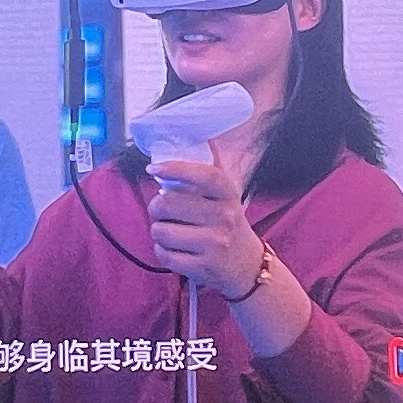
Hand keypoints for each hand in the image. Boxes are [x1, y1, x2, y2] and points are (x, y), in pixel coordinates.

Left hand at [143, 151, 267, 299]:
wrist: (248, 268)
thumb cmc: (229, 225)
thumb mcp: (227, 197)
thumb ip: (210, 171)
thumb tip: (197, 134)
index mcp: (229, 195)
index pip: (205, 175)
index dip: (176, 169)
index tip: (154, 169)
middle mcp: (224, 218)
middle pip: (169, 204)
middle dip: (156, 206)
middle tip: (161, 210)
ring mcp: (214, 244)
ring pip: (161, 230)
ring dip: (159, 231)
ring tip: (170, 231)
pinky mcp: (202, 267)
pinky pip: (163, 254)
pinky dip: (162, 251)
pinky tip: (174, 249)